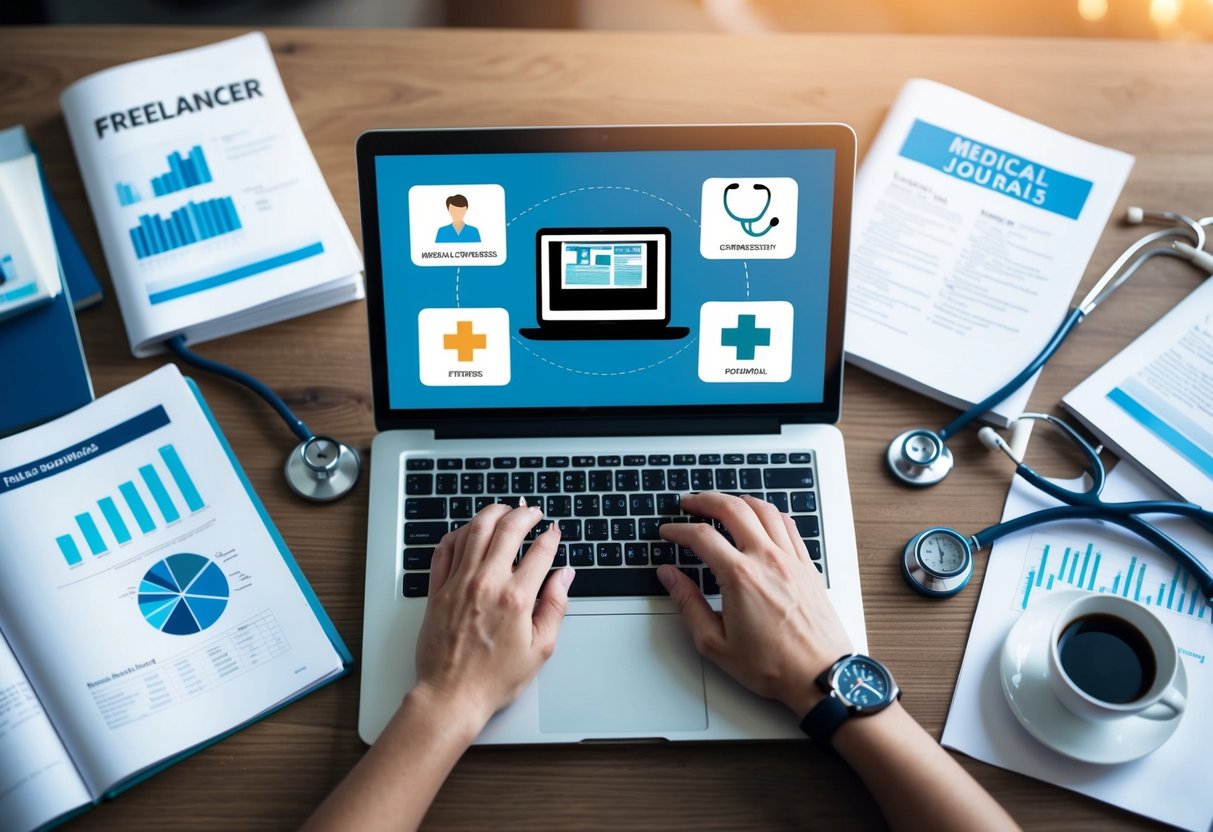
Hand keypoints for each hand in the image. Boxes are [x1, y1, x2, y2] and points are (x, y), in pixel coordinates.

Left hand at [413, 502, 574, 730]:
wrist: (451, 696)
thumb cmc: (494, 679)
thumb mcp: (540, 649)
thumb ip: (555, 606)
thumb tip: (564, 577)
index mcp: (515, 598)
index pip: (539, 552)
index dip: (551, 537)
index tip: (554, 532)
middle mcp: (486, 583)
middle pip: (507, 529)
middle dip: (524, 514)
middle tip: (532, 512)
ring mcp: (458, 583)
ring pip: (475, 530)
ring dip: (492, 513)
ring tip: (504, 510)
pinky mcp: (437, 590)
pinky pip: (445, 548)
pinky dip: (459, 532)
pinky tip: (469, 531)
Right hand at [657, 492, 852, 717]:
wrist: (820, 676)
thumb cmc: (773, 666)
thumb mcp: (715, 643)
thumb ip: (688, 604)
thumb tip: (670, 576)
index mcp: (741, 577)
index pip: (702, 536)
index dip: (678, 530)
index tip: (668, 532)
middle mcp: (767, 559)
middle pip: (733, 509)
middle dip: (705, 500)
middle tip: (689, 504)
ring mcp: (791, 559)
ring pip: (763, 509)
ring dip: (737, 500)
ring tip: (721, 503)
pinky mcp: (807, 565)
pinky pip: (788, 524)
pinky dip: (769, 512)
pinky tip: (760, 517)